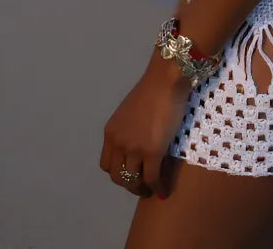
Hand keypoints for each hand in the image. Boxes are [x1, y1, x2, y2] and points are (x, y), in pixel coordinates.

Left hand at [99, 52, 190, 198]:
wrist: (166, 81)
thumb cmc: (152, 91)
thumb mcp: (130, 113)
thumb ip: (129, 131)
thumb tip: (138, 144)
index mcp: (111, 133)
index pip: (106, 164)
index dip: (118, 172)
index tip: (130, 173)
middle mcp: (118, 143)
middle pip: (117, 176)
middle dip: (129, 185)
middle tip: (141, 186)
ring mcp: (134, 149)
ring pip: (133, 181)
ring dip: (142, 189)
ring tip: (151, 189)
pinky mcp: (152, 152)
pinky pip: (152, 178)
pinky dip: (157, 188)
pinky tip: (163, 190)